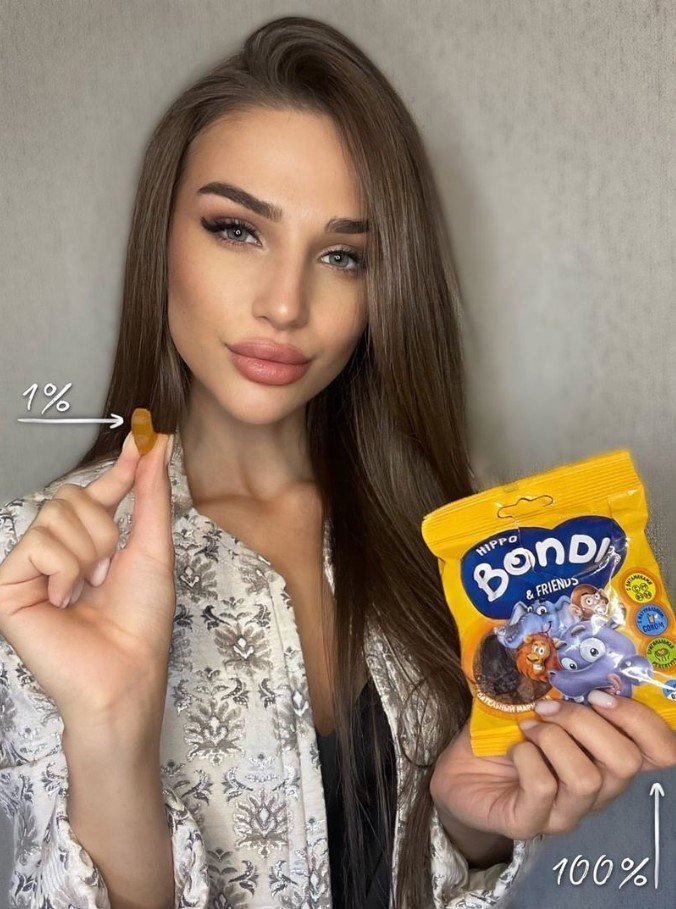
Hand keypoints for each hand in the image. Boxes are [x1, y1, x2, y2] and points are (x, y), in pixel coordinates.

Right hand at [0, 423, 174, 737]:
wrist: (124, 672)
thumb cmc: (139, 621)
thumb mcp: (152, 547)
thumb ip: (150, 494)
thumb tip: (157, 445)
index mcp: (90, 545)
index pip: (98, 493)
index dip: (120, 469)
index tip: (143, 441)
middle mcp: (56, 552)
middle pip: (70, 495)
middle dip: (102, 528)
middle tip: (107, 570)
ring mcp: (29, 568)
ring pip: (54, 514)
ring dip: (88, 551)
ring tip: (88, 588)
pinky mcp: (6, 585)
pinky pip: (38, 542)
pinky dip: (64, 568)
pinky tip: (64, 598)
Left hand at [430, 696, 675, 840]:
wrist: (460, 769)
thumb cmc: (508, 731)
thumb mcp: (541, 700)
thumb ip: (566, 687)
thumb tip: (574, 651)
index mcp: (609, 757)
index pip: (662, 752)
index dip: (642, 720)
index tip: (599, 695)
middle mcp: (599, 791)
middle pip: (626, 762)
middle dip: (584, 722)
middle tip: (549, 708)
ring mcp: (567, 813)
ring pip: (587, 779)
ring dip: (553, 740)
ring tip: (529, 729)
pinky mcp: (530, 823)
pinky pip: (543, 789)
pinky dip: (527, 759)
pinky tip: (514, 750)